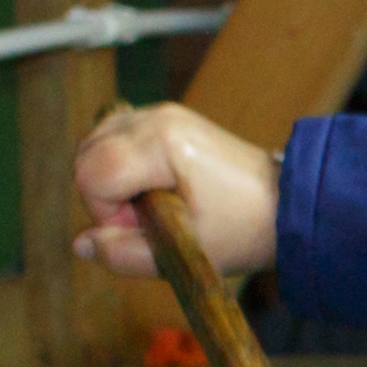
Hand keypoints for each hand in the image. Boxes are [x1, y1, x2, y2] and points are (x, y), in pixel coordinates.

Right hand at [71, 100, 276, 278]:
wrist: (286, 204)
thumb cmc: (242, 229)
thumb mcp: (183, 253)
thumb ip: (125, 253)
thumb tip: (80, 245)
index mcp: (161, 144)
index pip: (91, 174)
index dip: (105, 211)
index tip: (144, 227)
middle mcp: (156, 118)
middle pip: (87, 154)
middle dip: (105, 195)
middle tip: (150, 219)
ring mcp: (160, 113)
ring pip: (96, 143)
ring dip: (111, 180)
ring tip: (154, 204)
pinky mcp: (165, 117)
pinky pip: (116, 138)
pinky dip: (122, 165)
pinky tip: (154, 186)